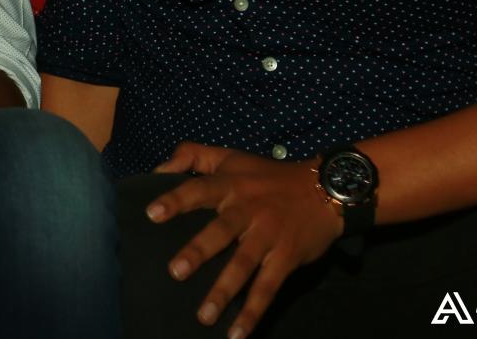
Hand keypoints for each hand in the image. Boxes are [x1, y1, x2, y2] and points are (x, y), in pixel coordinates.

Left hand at [146, 143, 343, 338]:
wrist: (324, 189)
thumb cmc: (267, 176)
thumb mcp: (230, 156)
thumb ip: (192, 156)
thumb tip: (158, 170)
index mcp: (231, 185)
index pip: (199, 190)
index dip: (176, 200)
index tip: (152, 214)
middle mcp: (248, 210)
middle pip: (221, 230)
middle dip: (199, 251)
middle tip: (175, 272)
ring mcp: (268, 236)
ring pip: (244, 265)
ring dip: (224, 291)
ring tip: (203, 316)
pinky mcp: (286, 258)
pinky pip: (268, 288)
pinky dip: (254, 311)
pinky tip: (237, 333)